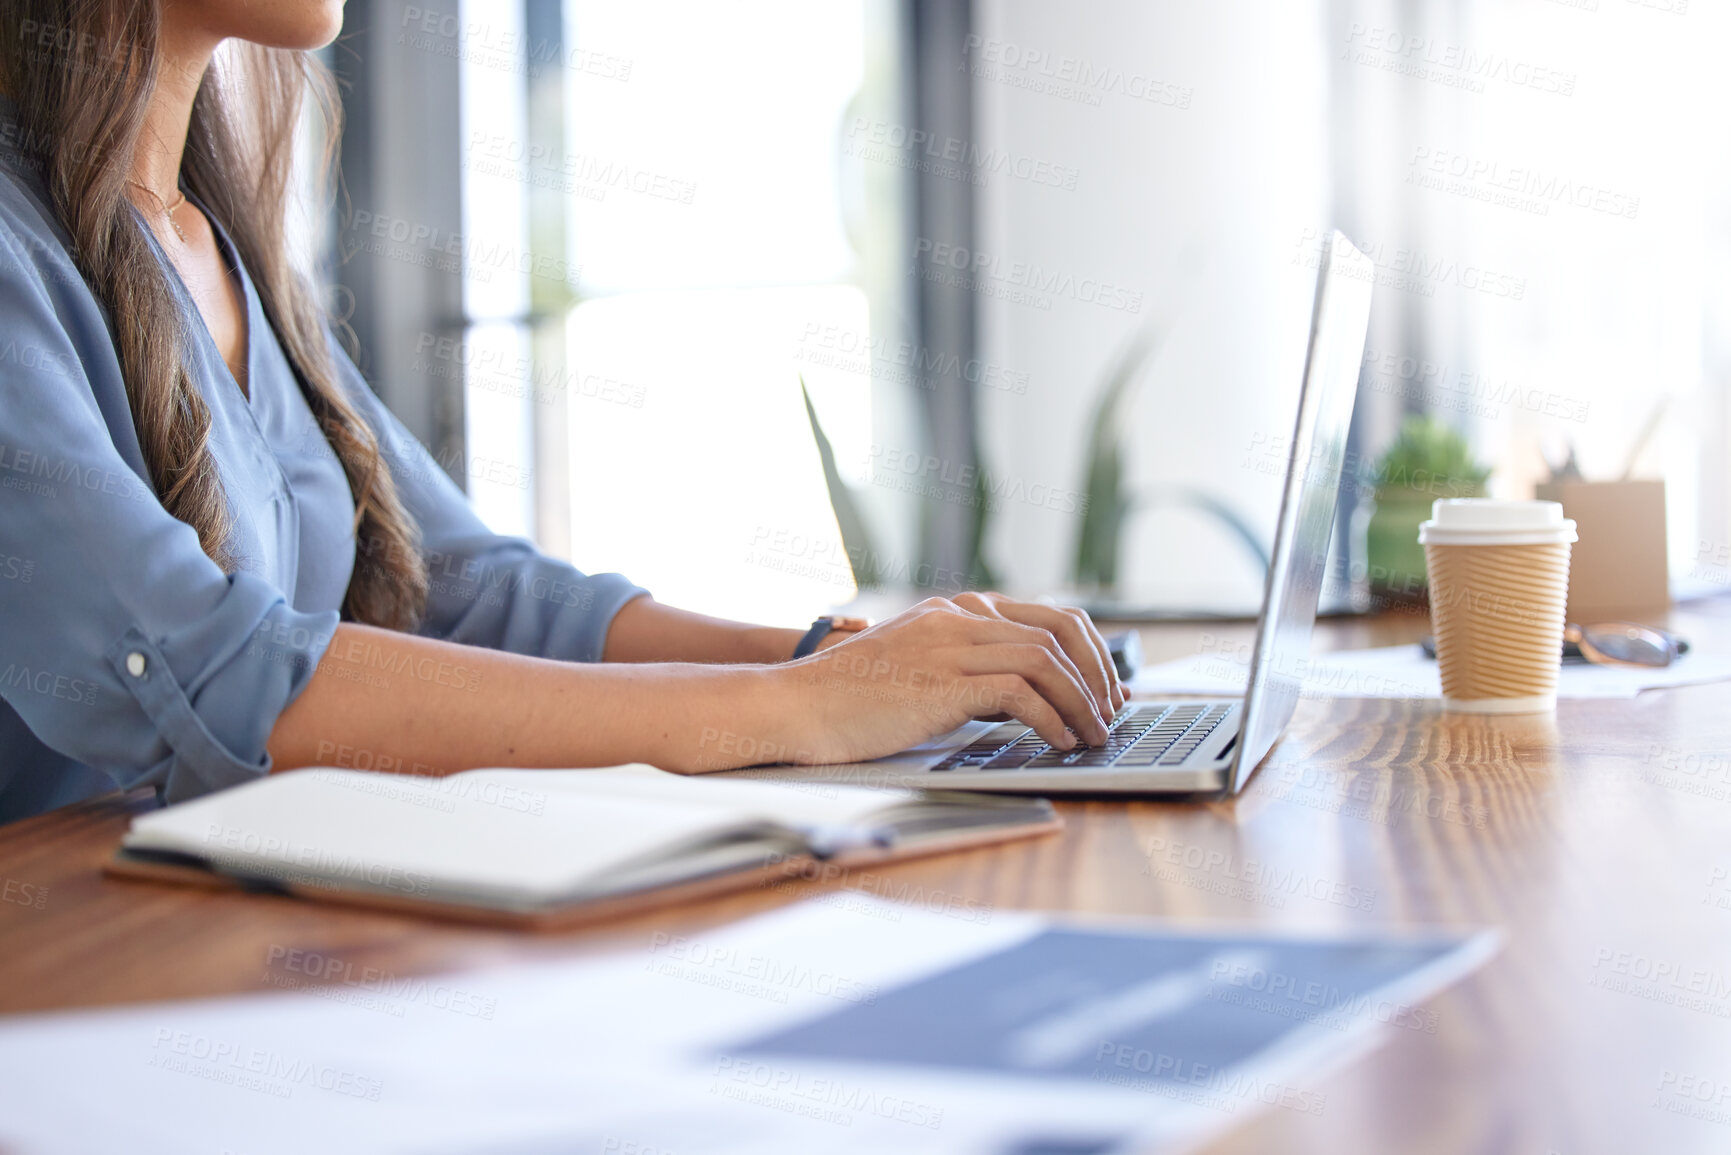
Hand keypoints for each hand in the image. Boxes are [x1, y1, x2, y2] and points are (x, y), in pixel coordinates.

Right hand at [773, 595, 1119, 764]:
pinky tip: (1058, 743)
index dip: (1089, 654)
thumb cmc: (847, 702)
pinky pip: (1020, 693)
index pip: (1048, 616)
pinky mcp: (941, 682)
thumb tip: (1021, 700)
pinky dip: (1051, 719)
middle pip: (1059, 631)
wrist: (792, 707)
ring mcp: (948, 645)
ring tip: (1091, 737)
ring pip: (1046, 660)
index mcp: (954, 611)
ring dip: (1080, 702)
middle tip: (1110, 714)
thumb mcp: (915, 673)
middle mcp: (957, 618)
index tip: (1104, 691)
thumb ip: (963, 672)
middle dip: (1097, 675)